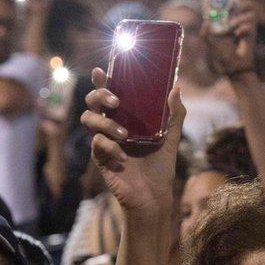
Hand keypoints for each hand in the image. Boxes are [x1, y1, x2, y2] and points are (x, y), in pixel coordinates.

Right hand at [80, 68, 185, 214]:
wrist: (154, 194)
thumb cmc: (161, 166)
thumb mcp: (171, 138)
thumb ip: (174, 114)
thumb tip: (176, 88)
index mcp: (126, 117)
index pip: (110, 93)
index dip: (101, 80)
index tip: (100, 70)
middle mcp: (111, 125)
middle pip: (92, 101)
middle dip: (99, 95)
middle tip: (116, 102)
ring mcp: (103, 140)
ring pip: (89, 119)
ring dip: (105, 123)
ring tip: (124, 134)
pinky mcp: (99, 157)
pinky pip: (97, 144)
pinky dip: (110, 147)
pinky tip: (123, 157)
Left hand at [203, 0, 257, 77]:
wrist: (233, 67)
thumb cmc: (221, 55)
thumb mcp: (209, 42)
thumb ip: (205, 32)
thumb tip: (205, 21)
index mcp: (229, 20)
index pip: (234, 3)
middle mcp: (239, 21)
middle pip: (246, 4)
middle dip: (243, 0)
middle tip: (236, 4)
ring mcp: (247, 27)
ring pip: (250, 13)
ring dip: (240, 19)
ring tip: (233, 28)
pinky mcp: (253, 34)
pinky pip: (251, 25)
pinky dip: (244, 28)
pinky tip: (238, 35)